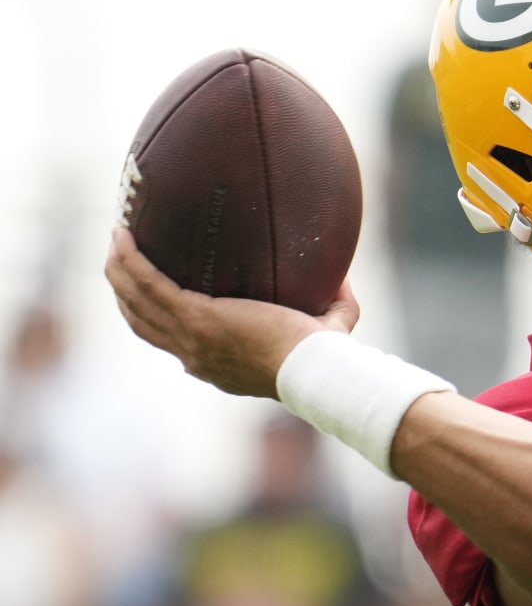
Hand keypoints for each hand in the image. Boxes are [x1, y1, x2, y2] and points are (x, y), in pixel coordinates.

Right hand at [104, 227, 359, 398]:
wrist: (315, 369)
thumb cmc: (325, 356)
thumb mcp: (324, 333)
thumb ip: (334, 308)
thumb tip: (343, 279)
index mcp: (214, 363)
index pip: (174, 343)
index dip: (155, 320)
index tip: (149, 299)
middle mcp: (194, 354)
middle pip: (143, 323)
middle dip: (125, 293)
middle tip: (120, 264)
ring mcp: (190, 337)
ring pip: (137, 301)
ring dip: (119, 271)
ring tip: (114, 242)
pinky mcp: (196, 318)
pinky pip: (151, 284)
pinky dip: (132, 261)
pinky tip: (123, 236)